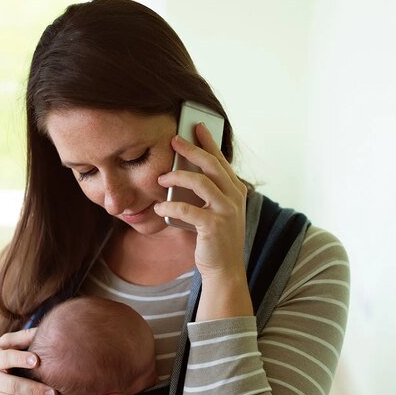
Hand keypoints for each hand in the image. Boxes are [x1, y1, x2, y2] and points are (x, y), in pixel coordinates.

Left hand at [154, 123, 247, 280]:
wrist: (224, 268)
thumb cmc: (215, 238)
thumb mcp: (214, 210)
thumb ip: (206, 193)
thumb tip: (181, 173)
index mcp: (236, 190)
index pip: (221, 160)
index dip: (209, 141)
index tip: (196, 126)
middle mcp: (235, 197)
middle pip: (212, 164)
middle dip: (192, 149)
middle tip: (174, 140)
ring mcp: (226, 211)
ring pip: (200, 182)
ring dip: (177, 177)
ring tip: (161, 178)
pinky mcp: (214, 226)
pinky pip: (187, 209)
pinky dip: (170, 206)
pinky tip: (159, 206)